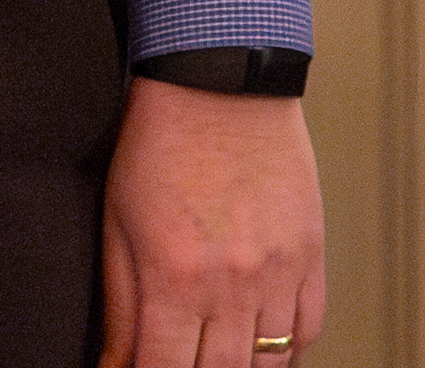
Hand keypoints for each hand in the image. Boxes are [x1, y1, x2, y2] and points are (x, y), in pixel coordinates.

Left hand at [97, 79, 323, 365]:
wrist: (220, 85)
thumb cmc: (159, 146)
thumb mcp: (118, 224)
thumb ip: (120, 305)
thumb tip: (113, 364)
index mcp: (173, 277)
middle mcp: (231, 284)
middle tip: (182, 361)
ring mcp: (278, 272)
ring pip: (270, 361)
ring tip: (218, 358)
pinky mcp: (310, 255)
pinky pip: (308, 327)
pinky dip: (288, 348)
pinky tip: (263, 347)